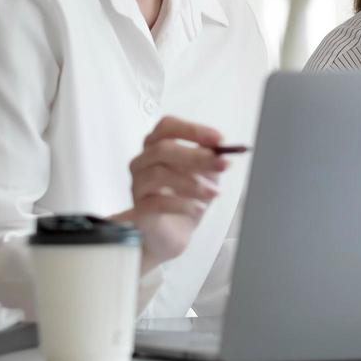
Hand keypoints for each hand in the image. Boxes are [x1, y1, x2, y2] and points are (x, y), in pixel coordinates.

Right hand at [109, 116, 228, 274]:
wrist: (172, 234)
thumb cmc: (186, 197)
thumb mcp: (204, 175)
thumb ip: (210, 160)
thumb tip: (222, 151)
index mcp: (155, 147)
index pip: (167, 126)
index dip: (192, 130)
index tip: (219, 139)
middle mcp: (141, 162)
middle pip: (162, 149)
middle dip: (196, 156)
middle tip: (223, 165)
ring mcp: (136, 186)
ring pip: (159, 174)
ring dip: (193, 183)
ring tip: (214, 193)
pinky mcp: (138, 210)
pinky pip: (158, 202)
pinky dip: (183, 204)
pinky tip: (199, 209)